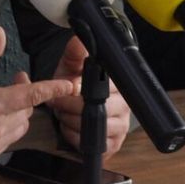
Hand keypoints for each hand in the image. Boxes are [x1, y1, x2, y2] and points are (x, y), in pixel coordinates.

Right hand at [0, 25, 74, 163]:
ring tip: (0, 100)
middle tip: (15, 80)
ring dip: (16, 114)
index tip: (70, 86)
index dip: (53, 89)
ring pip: (19, 128)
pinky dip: (5, 129)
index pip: (32, 96)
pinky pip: (7, 142)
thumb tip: (0, 33)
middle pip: (27, 112)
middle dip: (25, 96)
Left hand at [47, 36, 131, 162]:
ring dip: (70, 121)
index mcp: (117, 84)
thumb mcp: (70, 67)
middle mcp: (124, 105)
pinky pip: (91, 143)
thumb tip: (78, 39)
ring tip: (65, 114)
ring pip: (92, 127)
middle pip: (96, 110)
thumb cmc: (72, 86)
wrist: (69, 108)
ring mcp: (121, 126)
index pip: (102, 88)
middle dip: (70, 107)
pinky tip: (71, 128)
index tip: (69, 87)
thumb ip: (74, 53)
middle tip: (60, 103)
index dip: (79, 90)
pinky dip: (74, 136)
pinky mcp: (114, 144)